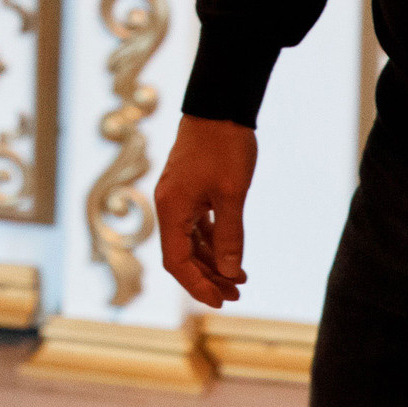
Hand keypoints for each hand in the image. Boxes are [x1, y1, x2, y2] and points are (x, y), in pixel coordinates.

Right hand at [155, 116, 256, 307]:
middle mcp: (168, 206)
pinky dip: (212, 242)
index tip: (221, 301)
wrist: (219, 104)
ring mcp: (177, 197)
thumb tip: (230, 273)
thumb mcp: (232, 194)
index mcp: (171, 209)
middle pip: (181, 255)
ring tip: (239, 280)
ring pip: (189, 241)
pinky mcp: (189, 189)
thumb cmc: (225, 146)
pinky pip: (195, 226)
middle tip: (236, 295)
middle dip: (207, 277)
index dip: (197, 285)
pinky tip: (231, 254)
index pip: (177, 261)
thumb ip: (230, 236)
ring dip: (211, 262)